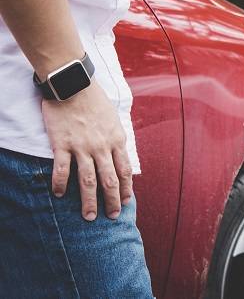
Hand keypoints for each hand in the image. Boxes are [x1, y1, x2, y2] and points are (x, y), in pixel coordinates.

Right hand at [41, 82, 132, 220]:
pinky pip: (62, 170)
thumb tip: (118, 155)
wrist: (73, 85)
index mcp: (116, 140)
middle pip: (109, 180)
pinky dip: (60, 184)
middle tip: (111, 217)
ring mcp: (82, 146)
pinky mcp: (62, 144)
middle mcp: (102, 146)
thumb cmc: (94, 100)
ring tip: (89, 216)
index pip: (125, 170)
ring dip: (89, 201)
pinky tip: (58, 194)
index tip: (126, 202)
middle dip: (112, 201)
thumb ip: (115, 139)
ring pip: (87, 180)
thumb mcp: (113, 119)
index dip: (126, 188)